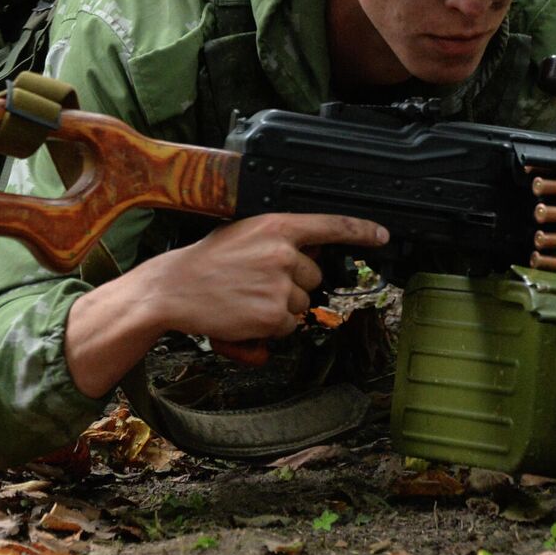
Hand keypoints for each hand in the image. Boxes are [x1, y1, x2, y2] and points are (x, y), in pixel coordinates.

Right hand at [139, 214, 388, 344]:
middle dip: (292, 285)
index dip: (361, 231)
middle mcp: (284, 253)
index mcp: (276, 226)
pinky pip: (289, 327)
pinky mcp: (275, 315)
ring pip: (302, 305)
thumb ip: (278, 240)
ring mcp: (281, 285)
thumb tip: (309, 255)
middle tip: (255, 282)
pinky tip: (246, 316)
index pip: (330, 225)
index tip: (382, 235)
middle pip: (314, 277)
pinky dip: (272, 329)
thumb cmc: (205, 264)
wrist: (174, 290)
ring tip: (246, 299)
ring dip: (281, 309)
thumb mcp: (243, 235)